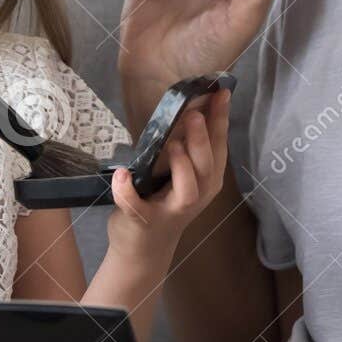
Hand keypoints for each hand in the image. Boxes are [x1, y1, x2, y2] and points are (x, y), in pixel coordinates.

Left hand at [105, 88, 229, 262]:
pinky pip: (137, 207)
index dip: (220, 118)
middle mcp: (197, 195)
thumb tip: (192, 106)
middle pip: (207, 166)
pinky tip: (122, 174)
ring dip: (181, 165)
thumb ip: (188, 145)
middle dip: (200, 140)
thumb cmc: (165, 201)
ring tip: (172, 144)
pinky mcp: (144, 221)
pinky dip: (127, 192)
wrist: (145, 249)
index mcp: (207, 179)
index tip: (219, 92)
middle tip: (192, 114)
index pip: (219, 145)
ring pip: (187, 189)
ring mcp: (171, 210)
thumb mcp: (184, 173)